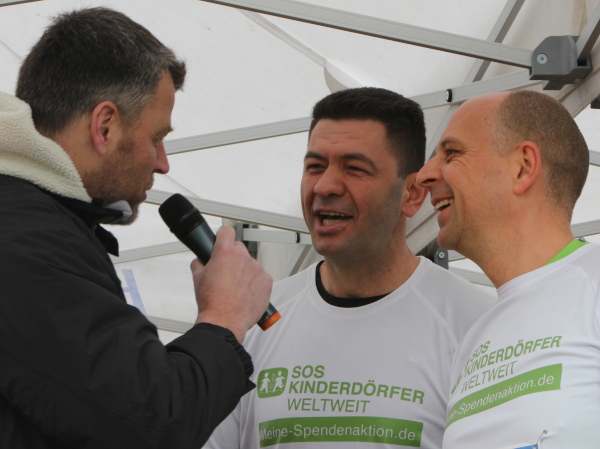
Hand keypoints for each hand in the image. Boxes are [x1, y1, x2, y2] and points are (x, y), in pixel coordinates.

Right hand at [191, 226, 272, 342]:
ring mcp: (257, 268)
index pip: (227, 231)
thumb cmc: (213, 302)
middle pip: (239, 248)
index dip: (223, 236)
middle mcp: (243, 258)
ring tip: (236, 287)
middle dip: (233, 257)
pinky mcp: (267, 280)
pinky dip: (255, 282)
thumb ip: (199, 263)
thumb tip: (201, 260)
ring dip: (244, 271)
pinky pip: (261, 276)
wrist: (225, 321)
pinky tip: (246, 292)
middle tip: (226, 272)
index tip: (223, 240)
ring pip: (250, 264)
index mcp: (225, 253)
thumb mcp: (197, 278)